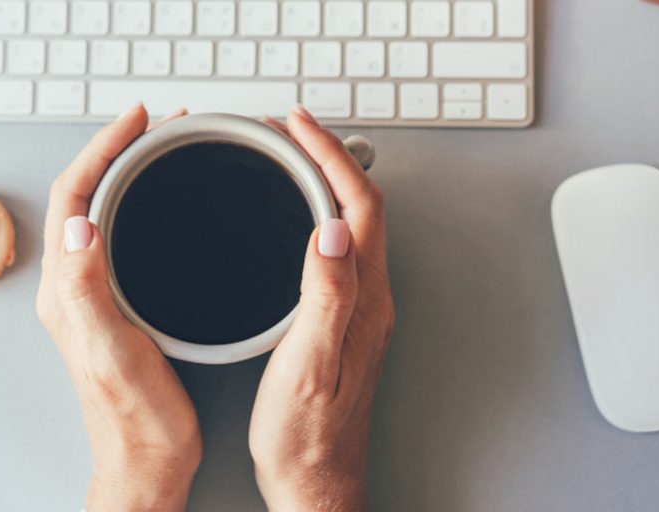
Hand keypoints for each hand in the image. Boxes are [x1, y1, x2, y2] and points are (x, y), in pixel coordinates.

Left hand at [36, 105, 199, 510]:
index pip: (73, 199)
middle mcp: (72, 288)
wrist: (147, 462)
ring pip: (100, 214)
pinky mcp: (115, 306)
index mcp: (66, 292)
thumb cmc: (136, 419)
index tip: (138, 121)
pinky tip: (164, 204)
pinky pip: (119, 238)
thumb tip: (79, 229)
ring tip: (159, 148)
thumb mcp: (113, 352)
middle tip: (155, 124)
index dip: (102, 151)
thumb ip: (90, 291)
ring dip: (125, 174)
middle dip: (115, 151)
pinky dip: (139, 206)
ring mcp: (93, 296)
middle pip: (83, 198)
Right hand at [250, 106, 395, 510]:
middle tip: (288, 129)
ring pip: (350, 223)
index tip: (296, 125)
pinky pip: (337, 248)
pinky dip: (315, 213)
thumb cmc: (306, 435)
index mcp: (364, 301)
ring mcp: (358, 309)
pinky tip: (291, 214)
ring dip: (323, 180)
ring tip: (288, 156)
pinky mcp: (342, 320)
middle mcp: (370, 299)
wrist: (314, 482)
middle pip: (361, 205)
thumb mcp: (309, 365)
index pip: (359, 207)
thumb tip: (334, 230)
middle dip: (327, 156)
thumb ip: (325, 297)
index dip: (329, 156)